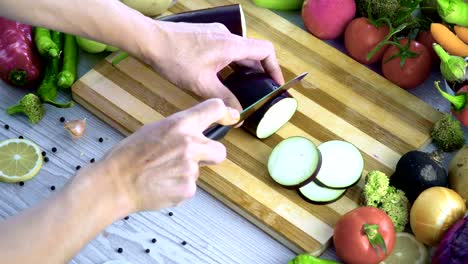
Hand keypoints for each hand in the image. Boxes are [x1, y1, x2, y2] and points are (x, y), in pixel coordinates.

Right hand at [93, 99, 239, 212]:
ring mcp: (190, 167)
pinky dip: (179, 188)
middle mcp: (190, 144)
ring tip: (163, 174)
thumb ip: (178, 131)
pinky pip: (190, 187)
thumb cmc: (128, 156)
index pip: (215, 109)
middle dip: (210, 156)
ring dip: (187, 173)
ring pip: (200, 170)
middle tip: (192, 159)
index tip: (228, 118)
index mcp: (180, 124)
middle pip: (220, 150)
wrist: (115, 183)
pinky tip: (162, 185)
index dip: (224, 114)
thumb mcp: (154, 130)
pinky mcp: (188, 188)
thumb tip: (193, 133)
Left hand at [143, 21, 283, 111]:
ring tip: (241, 88)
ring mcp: (216, 34)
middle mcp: (227, 36)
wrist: (150, 40)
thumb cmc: (175, 59)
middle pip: (253, 53)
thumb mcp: (202, 84)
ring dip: (243, 69)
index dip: (275, 68)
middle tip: (258, 92)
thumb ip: (224, 100)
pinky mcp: (205, 36)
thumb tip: (238, 115)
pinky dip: (230, 63)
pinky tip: (220, 77)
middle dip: (258, 73)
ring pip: (239, 52)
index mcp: (232, 45)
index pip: (266, 51)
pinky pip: (226, 49)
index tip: (275, 84)